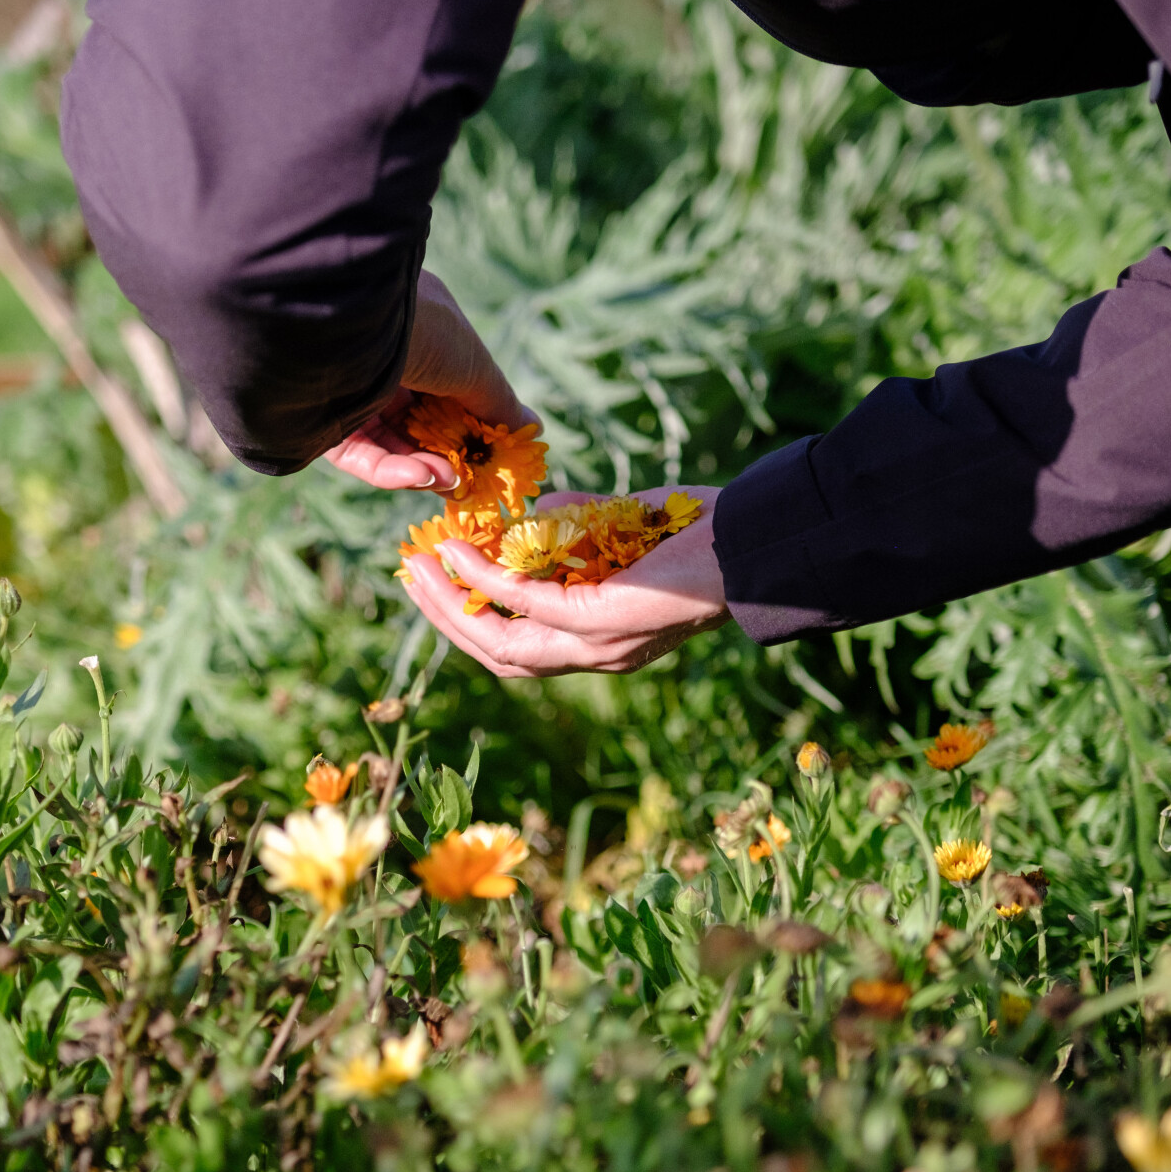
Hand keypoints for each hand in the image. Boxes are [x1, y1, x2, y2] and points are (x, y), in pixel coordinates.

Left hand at [323, 271, 528, 491]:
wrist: (349, 326)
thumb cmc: (423, 331)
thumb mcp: (473, 365)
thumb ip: (499, 402)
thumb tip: (532, 428)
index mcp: (416, 329)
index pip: (446, 384)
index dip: (470, 420)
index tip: (491, 449)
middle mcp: (380, 357)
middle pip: (419, 421)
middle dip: (448, 453)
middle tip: (471, 478)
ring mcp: (351, 388)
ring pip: (392, 443)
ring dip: (424, 466)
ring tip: (450, 481)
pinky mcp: (324, 420)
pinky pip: (361, 453)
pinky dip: (392, 470)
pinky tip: (421, 477)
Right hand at [401, 486, 732, 676]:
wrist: (758, 544)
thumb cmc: (704, 534)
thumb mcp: (627, 532)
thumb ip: (580, 530)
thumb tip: (533, 515)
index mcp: (605, 643)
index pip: (524, 648)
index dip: (474, 622)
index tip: (438, 583)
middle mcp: (599, 656)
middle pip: (500, 656)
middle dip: (449, 618)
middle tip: (412, 576)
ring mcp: (600, 646)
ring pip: (502, 642)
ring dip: (454, 604)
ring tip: (421, 565)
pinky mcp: (603, 622)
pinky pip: (525, 604)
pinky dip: (486, 579)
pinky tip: (461, 552)